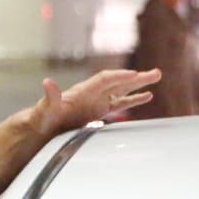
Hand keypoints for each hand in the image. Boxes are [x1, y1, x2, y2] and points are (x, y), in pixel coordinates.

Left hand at [30, 68, 160, 137]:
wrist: (41, 126)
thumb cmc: (42, 117)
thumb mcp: (44, 109)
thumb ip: (49, 97)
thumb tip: (47, 83)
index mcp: (82, 91)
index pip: (104, 80)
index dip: (118, 77)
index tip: (134, 75)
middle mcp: (92, 93)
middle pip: (118, 82)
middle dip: (136, 78)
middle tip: (156, 73)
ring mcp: (97, 101)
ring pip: (122, 90)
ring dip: (139, 85)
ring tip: (156, 77)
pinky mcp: (99, 111)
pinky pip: (120, 103)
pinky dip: (133, 99)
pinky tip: (147, 96)